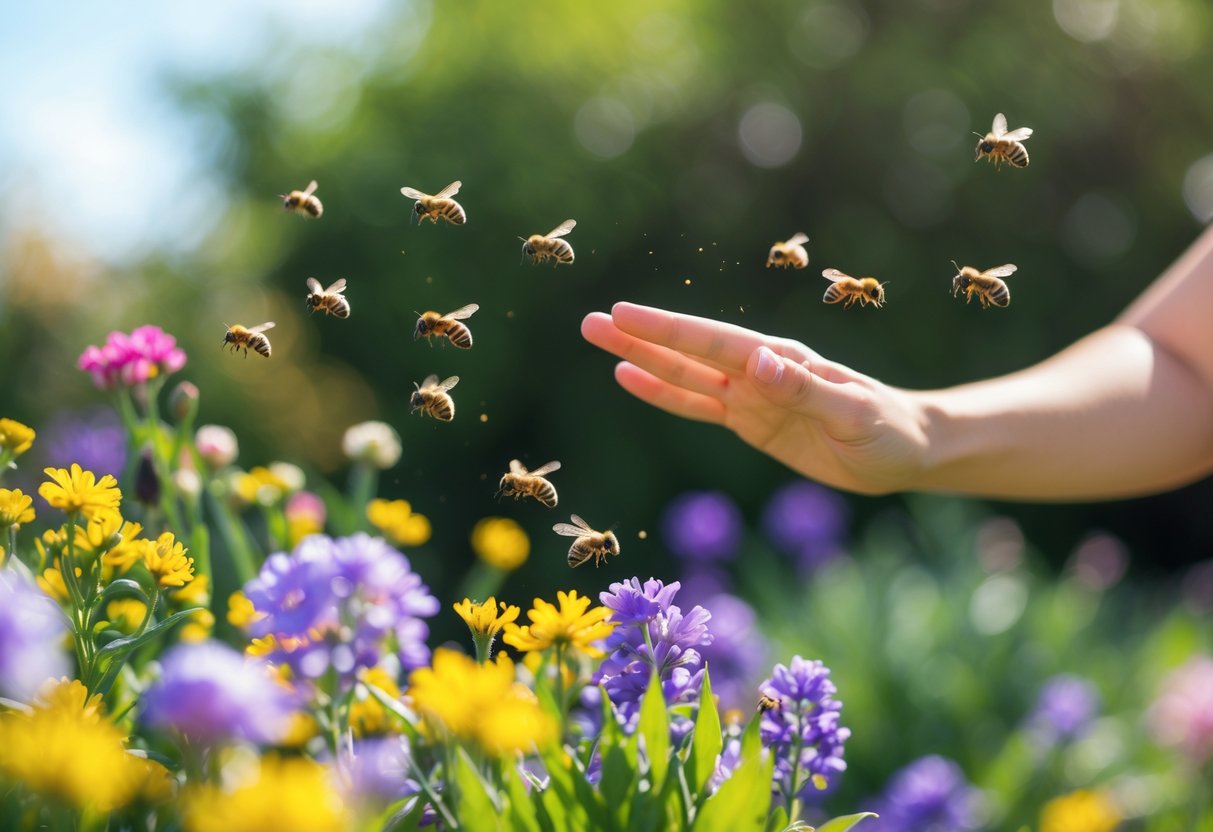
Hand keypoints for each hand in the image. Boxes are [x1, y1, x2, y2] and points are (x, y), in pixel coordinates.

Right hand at [581, 302, 932, 494]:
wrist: (904, 449)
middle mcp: (757, 370)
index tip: (626, 315)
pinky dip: (662, 394)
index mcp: (780, 360)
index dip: (669, 331)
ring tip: (598, 341)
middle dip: (641, 337)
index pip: (715, 343)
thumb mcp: (852, 412)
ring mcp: (749, 395)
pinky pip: (696, 407)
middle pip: (688, 352)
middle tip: (591, 321)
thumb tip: (759, 361)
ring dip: (641, 359)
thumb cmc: (887, 427)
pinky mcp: (748, 421)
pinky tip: (630, 379)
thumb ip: (805, 389)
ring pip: (684, 375)